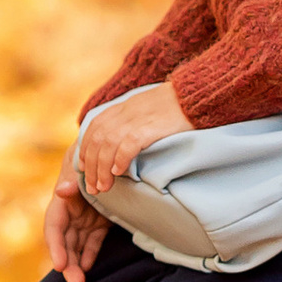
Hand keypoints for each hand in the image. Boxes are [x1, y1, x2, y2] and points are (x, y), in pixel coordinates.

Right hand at [42, 164, 107, 281]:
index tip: (59, 266)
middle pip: (65, 245)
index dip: (56, 248)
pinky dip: (90, 255)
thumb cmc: (86, 164)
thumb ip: (71, 183)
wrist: (101, 159)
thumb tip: (62, 190)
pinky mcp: (97, 225)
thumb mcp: (78, 170)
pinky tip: (89, 268)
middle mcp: (69, 217)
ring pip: (77, 249)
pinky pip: (92, 244)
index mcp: (61, 205)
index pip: (54, 230)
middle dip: (68, 266)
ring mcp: (83, 222)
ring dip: (77, 267)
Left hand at [72, 80, 189, 199]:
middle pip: (97, 139)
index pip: (94, 127)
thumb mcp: (148, 107)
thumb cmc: (178, 105)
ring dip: (101, 168)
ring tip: (103, 187)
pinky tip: (119, 172)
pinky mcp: (152, 127)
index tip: (83, 167)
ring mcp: (138, 118)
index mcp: (124, 106)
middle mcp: (127, 112)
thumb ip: (133, 119)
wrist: (198, 94)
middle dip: (90, 165)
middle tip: (92, 187)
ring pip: (108, 144)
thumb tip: (122, 143)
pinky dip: (120, 159)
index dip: (85, 148)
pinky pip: (129, 144)